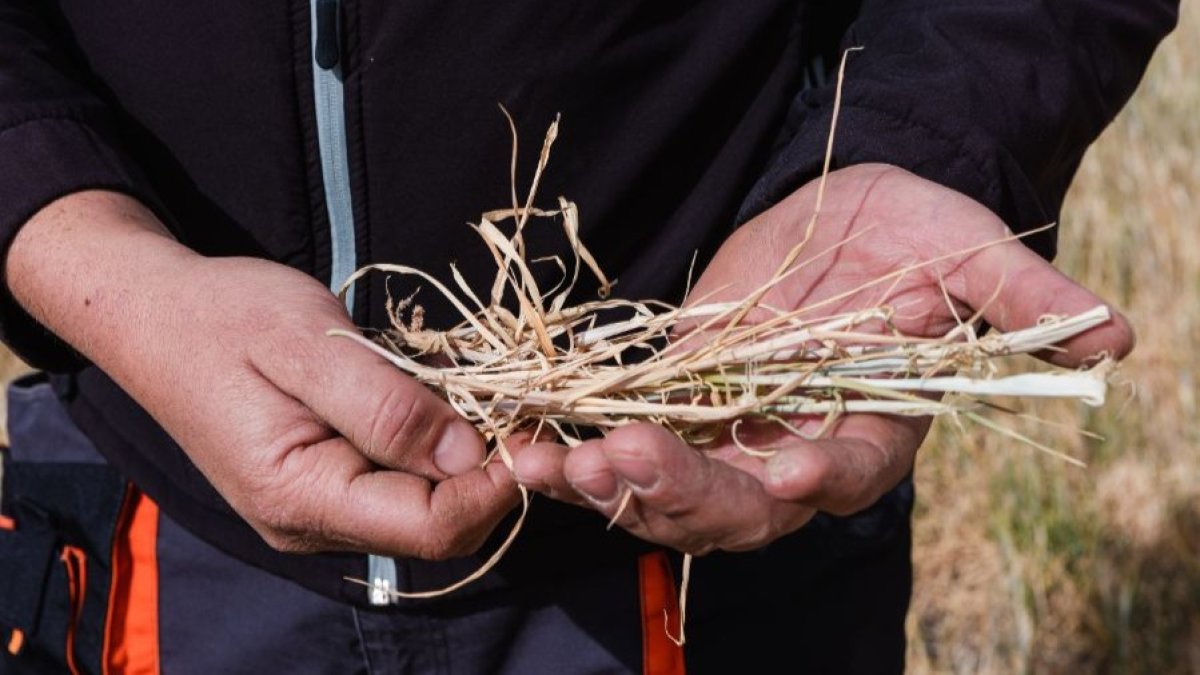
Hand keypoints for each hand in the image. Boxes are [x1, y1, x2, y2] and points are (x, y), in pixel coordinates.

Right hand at [6, 191, 518, 558]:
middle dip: (493, 474)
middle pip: (438, 527)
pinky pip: (399, 487)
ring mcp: (315, 513)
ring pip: (424, 510)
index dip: (499, 484)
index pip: (435, 526)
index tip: (537, 425)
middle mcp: (311, 525)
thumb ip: (388, 407)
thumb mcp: (308, 345)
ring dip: (468, 462)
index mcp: (303, 498)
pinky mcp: (321, 488)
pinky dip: (436, 451)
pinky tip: (447, 404)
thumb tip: (472, 455)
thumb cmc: (224, 317)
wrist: (153, 314)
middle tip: (527, 406)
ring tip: (493, 398)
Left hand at [512, 163, 1133, 553]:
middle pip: (739, 506)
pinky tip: (528, 446)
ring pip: (668, 489)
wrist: (844, 211)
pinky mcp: (674, 402)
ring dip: (609, 486)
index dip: (817, 478)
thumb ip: (1021, 301)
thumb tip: (1114, 336)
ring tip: (551, 466)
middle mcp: (794, 448)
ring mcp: (728, 432)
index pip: (848, 473)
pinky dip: (576, 449)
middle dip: (681, 494)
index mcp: (870, 428)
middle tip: (621, 468)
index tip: (780, 471)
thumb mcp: (969, 252)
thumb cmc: (915, 231)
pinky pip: (622, 439)